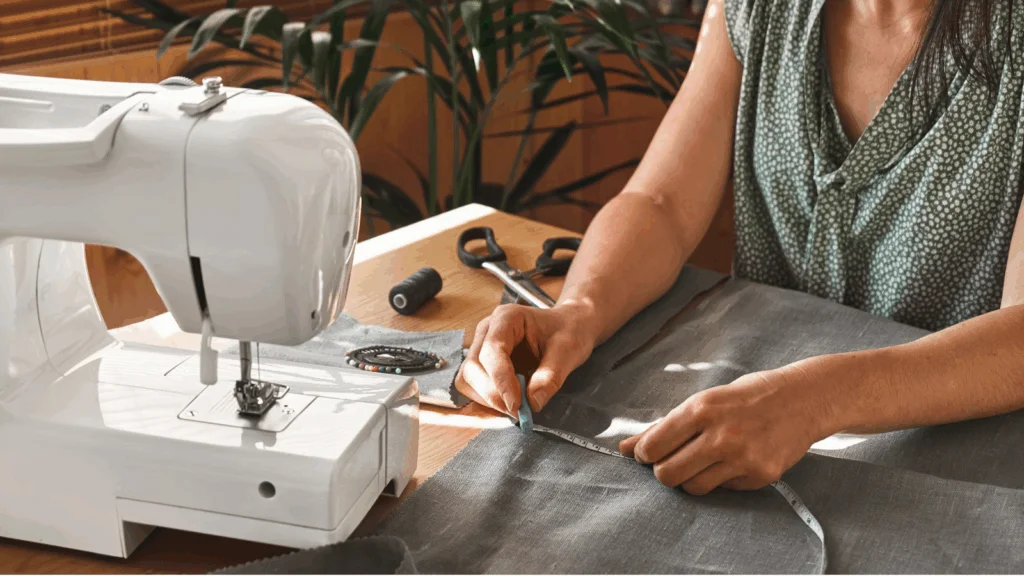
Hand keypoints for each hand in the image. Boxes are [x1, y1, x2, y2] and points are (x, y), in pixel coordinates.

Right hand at [456, 302, 596, 414]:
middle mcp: (488, 330)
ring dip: (488, 399)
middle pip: (473, 367)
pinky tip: (510, 402)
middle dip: (493, 394)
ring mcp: (482, 346)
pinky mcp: (483, 363)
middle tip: (519, 412)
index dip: (500, 380)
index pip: (492, 350)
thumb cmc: (568, 330)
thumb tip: (533, 402)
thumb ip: (551, 375)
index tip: (516, 404)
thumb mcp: (568, 350)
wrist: (569, 326)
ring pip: (468, 379)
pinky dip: (488, 400)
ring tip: (517, 407)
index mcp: (507, 318)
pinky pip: (475, 386)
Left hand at [619, 363, 835, 494]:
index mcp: (701, 408)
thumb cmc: (744, 397)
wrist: (803, 399)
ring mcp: (742, 457)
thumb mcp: (703, 401)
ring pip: (693, 487)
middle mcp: (721, 434)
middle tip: (672, 462)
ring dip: (690, 478)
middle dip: (663, 472)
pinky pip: (723, 489)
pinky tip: (733, 460)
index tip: (649, 452)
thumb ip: (662, 427)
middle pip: (667, 474)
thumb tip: (622, 447)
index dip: (644, 454)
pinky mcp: (760, 475)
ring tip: (703, 460)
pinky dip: (721, 479)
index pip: (652, 446)